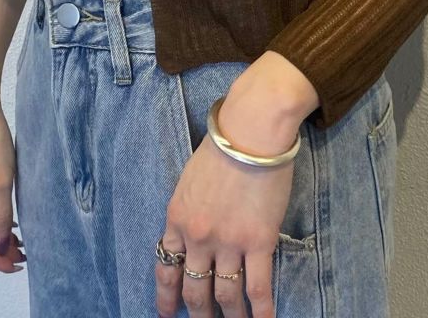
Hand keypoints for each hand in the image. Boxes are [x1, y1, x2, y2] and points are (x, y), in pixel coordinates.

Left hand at [156, 52, 319, 317]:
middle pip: (194, 288)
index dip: (166, 295)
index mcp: (177, 217)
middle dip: (198, 312)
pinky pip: (258, 287)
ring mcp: (228, 241)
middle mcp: (198, 236)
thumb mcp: (191, 178)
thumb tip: (193, 232)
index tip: (167, 313)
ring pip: (225, 295)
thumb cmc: (224, 143)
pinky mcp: (258, 240)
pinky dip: (261, 311)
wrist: (251, 129)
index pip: (166, 267)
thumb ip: (189, 209)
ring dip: (230, 317)